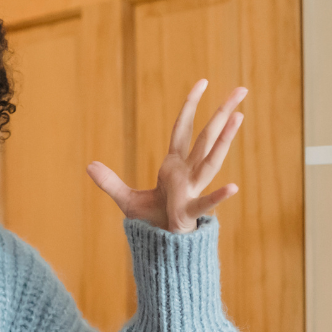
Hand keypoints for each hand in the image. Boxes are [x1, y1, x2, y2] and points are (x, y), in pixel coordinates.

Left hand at [88, 80, 244, 233]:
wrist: (160, 248)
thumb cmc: (151, 224)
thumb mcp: (127, 200)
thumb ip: (110, 182)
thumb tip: (89, 165)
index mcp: (175, 166)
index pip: (183, 129)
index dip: (190, 105)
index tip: (202, 82)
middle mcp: (188, 173)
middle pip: (207, 136)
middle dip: (223, 112)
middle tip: (242, 89)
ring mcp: (192, 190)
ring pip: (211, 160)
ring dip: (225, 139)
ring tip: (239, 117)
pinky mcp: (189, 211)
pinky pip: (205, 203)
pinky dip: (218, 196)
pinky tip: (233, 187)